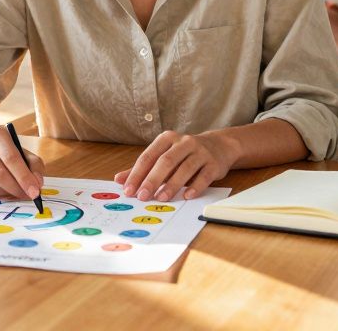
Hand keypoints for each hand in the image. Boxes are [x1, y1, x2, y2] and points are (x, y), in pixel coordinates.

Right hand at [0, 124, 43, 199]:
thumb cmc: (4, 150)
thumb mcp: (21, 151)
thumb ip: (34, 166)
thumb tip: (37, 185)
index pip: (11, 157)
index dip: (24, 177)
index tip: (35, 192)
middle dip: (15, 189)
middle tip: (26, 196)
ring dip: (4, 194)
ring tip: (12, 192)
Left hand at [114, 131, 237, 200]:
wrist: (218, 146)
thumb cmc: (184, 154)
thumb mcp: (163, 156)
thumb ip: (142, 168)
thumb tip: (119, 180)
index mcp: (167, 139)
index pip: (148, 156)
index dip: (137, 174)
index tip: (128, 190)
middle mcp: (184, 142)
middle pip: (165, 161)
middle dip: (152, 180)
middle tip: (142, 196)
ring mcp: (200, 152)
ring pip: (184, 168)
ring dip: (172, 185)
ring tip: (161, 198)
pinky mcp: (213, 163)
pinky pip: (204, 176)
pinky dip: (195, 186)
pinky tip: (187, 196)